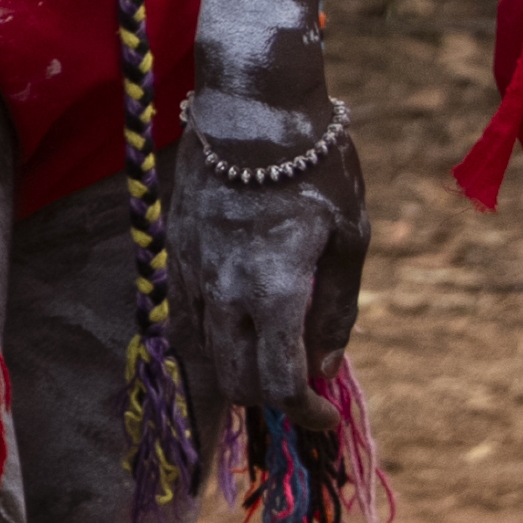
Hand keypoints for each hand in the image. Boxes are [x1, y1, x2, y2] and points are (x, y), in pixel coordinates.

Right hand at [173, 82, 369, 422]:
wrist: (250, 106)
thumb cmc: (315, 168)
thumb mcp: (349, 239)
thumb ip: (335, 309)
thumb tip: (324, 363)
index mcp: (271, 292)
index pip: (277, 384)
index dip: (304, 414)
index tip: (325, 416)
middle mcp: (221, 290)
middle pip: (233, 380)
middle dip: (269, 401)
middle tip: (301, 392)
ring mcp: (189, 269)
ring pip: (201, 351)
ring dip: (236, 369)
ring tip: (269, 359)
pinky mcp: (173, 247)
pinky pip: (182, 313)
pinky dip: (209, 337)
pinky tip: (234, 325)